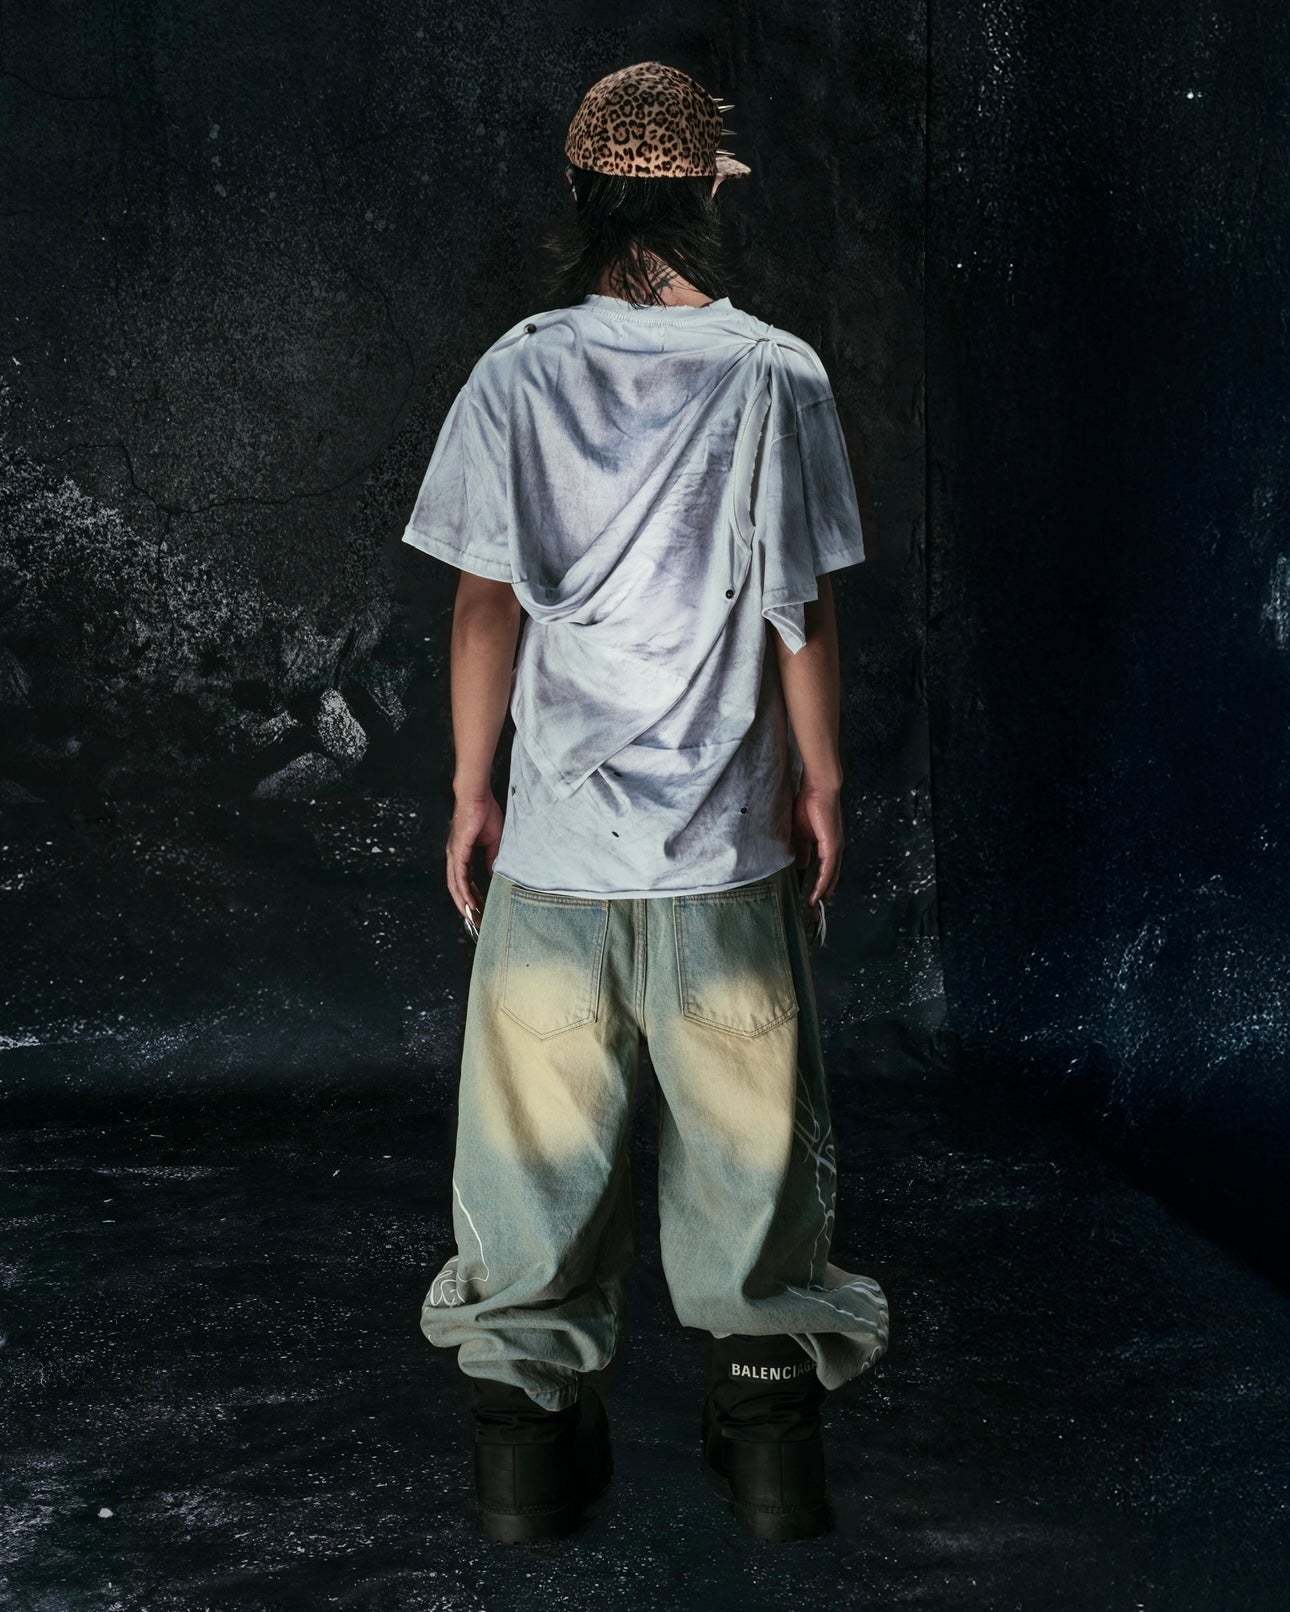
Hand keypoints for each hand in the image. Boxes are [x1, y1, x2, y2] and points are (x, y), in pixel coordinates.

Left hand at [445, 791, 503, 927]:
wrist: (477, 797)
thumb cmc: (484, 813)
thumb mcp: (493, 841)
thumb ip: (492, 858)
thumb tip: (495, 873)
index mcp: (463, 853)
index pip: (466, 879)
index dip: (472, 895)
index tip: (481, 908)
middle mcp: (455, 856)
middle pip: (457, 887)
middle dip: (466, 905)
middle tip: (475, 920)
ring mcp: (454, 854)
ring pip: (455, 885)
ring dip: (463, 903)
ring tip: (471, 917)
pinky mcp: (457, 851)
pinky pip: (458, 876)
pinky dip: (463, 891)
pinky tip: (468, 902)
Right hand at [791, 779, 843, 907]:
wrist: (819, 789)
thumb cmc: (808, 805)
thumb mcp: (800, 832)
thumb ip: (801, 849)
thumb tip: (801, 865)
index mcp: (827, 845)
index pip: (825, 870)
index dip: (820, 885)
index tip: (811, 899)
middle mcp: (835, 849)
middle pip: (831, 877)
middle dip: (824, 894)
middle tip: (815, 910)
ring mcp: (835, 848)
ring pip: (831, 877)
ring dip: (824, 893)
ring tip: (816, 907)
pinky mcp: (832, 846)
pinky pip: (828, 870)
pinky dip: (823, 883)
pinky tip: (817, 894)